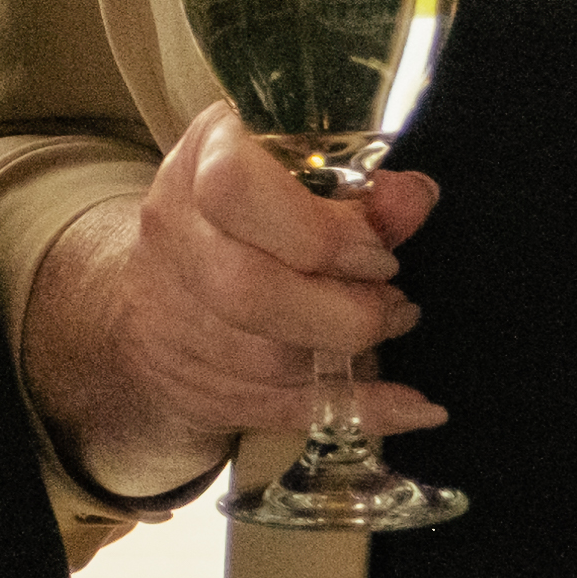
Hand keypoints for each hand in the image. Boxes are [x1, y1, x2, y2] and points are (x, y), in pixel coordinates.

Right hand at [24, 103, 441, 506]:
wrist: (161, 291)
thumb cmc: (248, 222)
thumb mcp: (300, 185)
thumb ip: (363, 194)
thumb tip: (415, 198)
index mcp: (197, 168)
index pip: (234, 189)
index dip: (317, 230)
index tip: (376, 253)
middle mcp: (172, 238)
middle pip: (245, 288)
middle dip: (344, 308)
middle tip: (395, 301)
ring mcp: (173, 319)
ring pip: (266, 359)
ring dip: (349, 353)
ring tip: (388, 325)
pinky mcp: (195, 385)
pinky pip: (284, 410)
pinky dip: (361, 409)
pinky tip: (414, 407)